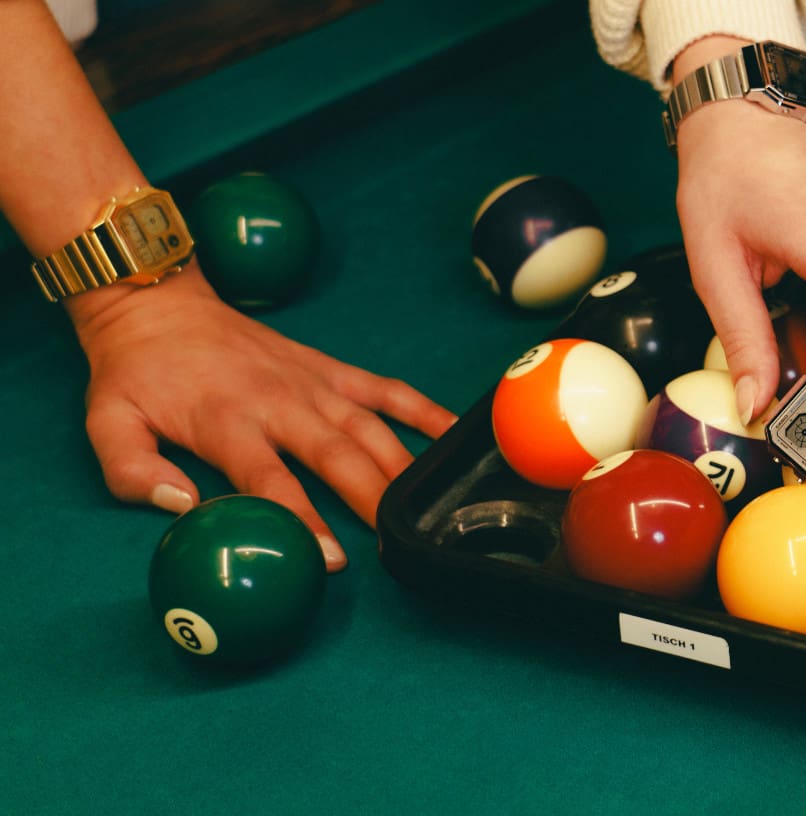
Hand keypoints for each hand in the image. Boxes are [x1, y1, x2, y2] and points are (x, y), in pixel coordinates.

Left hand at [67, 269, 455, 570]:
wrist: (157, 303)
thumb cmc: (134, 374)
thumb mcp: (106, 422)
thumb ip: (133, 470)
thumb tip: (181, 507)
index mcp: (226, 420)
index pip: (272, 480)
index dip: (306, 521)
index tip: (334, 558)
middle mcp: (280, 401)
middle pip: (339, 456)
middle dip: (373, 501)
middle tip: (399, 545)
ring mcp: (313, 382)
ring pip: (371, 428)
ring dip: (403, 468)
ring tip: (429, 509)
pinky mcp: (331, 369)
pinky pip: (388, 390)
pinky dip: (425, 411)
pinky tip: (455, 436)